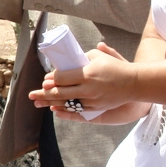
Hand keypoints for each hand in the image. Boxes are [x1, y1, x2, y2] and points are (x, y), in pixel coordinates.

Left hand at [30, 43, 147, 123]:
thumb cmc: (115, 66)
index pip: (62, 78)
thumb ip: (81, 57)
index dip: (51, 79)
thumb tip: (63, 64)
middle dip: (44, 94)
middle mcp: (87, 89)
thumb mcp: (99, 56)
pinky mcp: (96, 108)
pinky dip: (64, 110)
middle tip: (31, 95)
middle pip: (60, 93)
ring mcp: (91, 100)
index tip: (45, 80)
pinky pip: (76, 110)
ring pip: (66, 103)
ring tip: (38, 103)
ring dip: (51, 103)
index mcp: (87, 74)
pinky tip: (54, 108)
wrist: (134, 83)